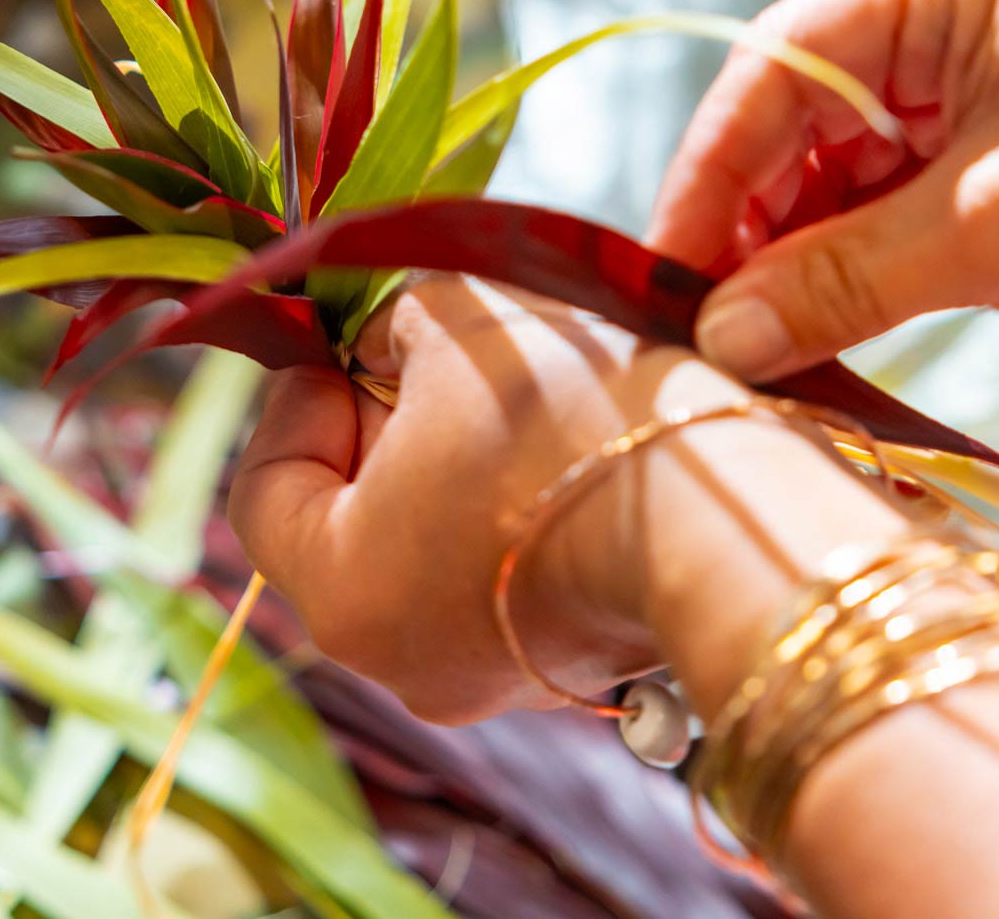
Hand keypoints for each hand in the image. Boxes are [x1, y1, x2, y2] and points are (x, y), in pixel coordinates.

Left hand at [226, 275, 901, 723]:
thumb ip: (388, 323)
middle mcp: (401, 666)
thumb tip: (388, 341)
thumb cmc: (569, 411)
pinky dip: (517, 507)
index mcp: (340, 595)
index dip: (298, 395)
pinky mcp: (573, 668)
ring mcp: (494, 681)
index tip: (353, 342)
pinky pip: (508, 574)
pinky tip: (565, 442)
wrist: (732, 507)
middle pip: (350, 521)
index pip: (265, 488)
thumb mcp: (451, 318)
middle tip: (432, 352)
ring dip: (453, 461)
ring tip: (509, 389)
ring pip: (432, 546)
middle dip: (381, 424)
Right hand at [652, 0, 998, 379]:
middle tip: (701, 327)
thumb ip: (845, 279)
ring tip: (746, 344)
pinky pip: (872, 200)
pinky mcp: (977, 144)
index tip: (666, 274)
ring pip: (824, 166)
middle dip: (746, 221)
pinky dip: (840, 265)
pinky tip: (803, 329)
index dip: (710, 172)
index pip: (778, 61)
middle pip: (790, 113)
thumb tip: (719, 340)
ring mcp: (959, 74)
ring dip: (788, 254)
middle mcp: (942, 4)